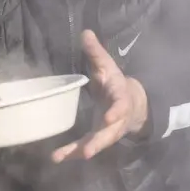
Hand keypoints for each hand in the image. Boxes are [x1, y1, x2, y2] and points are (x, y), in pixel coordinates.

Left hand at [52, 30, 148, 162]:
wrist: (133, 104)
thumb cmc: (116, 84)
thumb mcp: (108, 66)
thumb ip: (96, 53)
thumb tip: (85, 32)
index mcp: (120, 99)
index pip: (120, 106)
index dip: (116, 112)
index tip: (110, 117)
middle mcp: (116, 120)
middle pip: (110, 133)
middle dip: (99, 142)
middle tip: (88, 152)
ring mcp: (108, 131)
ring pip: (97, 144)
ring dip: (82, 151)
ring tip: (63, 157)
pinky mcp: (98, 138)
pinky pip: (85, 147)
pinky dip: (71, 153)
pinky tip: (56, 158)